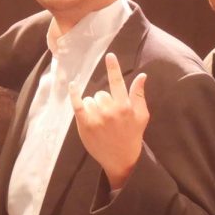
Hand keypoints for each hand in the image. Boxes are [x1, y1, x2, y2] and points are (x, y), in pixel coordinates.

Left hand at [68, 52, 148, 189]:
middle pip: (101, 93)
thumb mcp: (141, 115)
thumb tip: (142, 75)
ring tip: (100, 122)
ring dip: (93, 106)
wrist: (121, 159)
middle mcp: (111, 110)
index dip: (113, 68)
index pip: (118, 82)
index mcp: (125, 106)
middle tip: (108, 116)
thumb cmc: (132, 135)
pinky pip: (78, 104)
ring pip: (90, 99)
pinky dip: (74, 94)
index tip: (109, 55)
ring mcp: (97, 117)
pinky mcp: (85, 124)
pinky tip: (73, 86)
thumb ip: (139, 95)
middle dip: (103, 101)